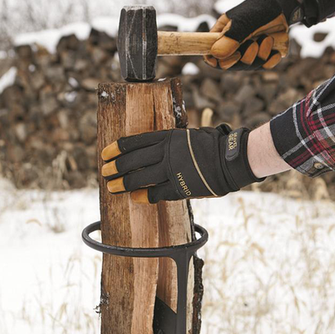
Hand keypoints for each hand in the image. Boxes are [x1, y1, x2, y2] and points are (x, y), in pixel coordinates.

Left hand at [101, 124, 264, 203]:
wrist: (231, 160)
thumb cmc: (213, 145)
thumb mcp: (189, 135)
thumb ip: (171, 142)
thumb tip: (156, 148)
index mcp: (168, 137)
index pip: (136, 142)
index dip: (118, 148)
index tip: (105, 154)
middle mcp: (166, 153)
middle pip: (133, 160)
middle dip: (115, 167)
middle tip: (104, 172)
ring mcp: (172, 171)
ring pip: (140, 178)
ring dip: (123, 183)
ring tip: (111, 187)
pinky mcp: (180, 187)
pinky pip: (156, 193)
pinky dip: (144, 196)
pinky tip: (135, 197)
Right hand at [205, 0, 303, 70]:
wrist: (281, 7)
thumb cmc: (258, 9)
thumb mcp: (244, 20)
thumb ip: (231, 37)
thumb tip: (216, 54)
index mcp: (220, 36)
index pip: (210, 56)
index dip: (219, 61)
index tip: (235, 54)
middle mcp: (231, 47)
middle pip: (229, 66)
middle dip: (245, 58)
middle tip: (254, 44)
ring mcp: (246, 53)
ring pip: (247, 67)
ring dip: (260, 55)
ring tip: (267, 38)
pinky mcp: (261, 57)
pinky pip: (263, 67)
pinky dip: (270, 60)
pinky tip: (275, 51)